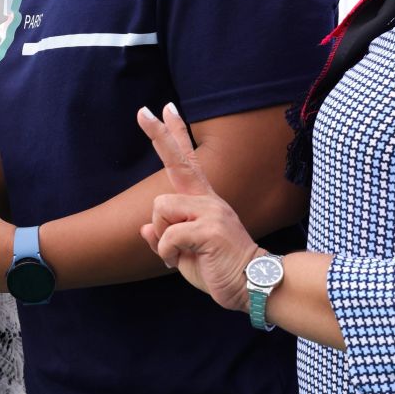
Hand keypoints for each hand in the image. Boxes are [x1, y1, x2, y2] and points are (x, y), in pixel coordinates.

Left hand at [137, 104, 257, 312]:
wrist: (252, 286)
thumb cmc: (219, 270)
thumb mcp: (185, 253)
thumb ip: (166, 238)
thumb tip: (144, 229)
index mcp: (203, 201)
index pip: (188, 160)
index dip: (175, 134)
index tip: (165, 107)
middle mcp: (207, 199)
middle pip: (179, 160)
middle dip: (159, 134)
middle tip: (142, 110)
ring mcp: (211, 211)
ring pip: (160, 208)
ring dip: (162, 236)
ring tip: (180, 253)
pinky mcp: (209, 228)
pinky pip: (168, 234)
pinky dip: (167, 253)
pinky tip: (181, 262)